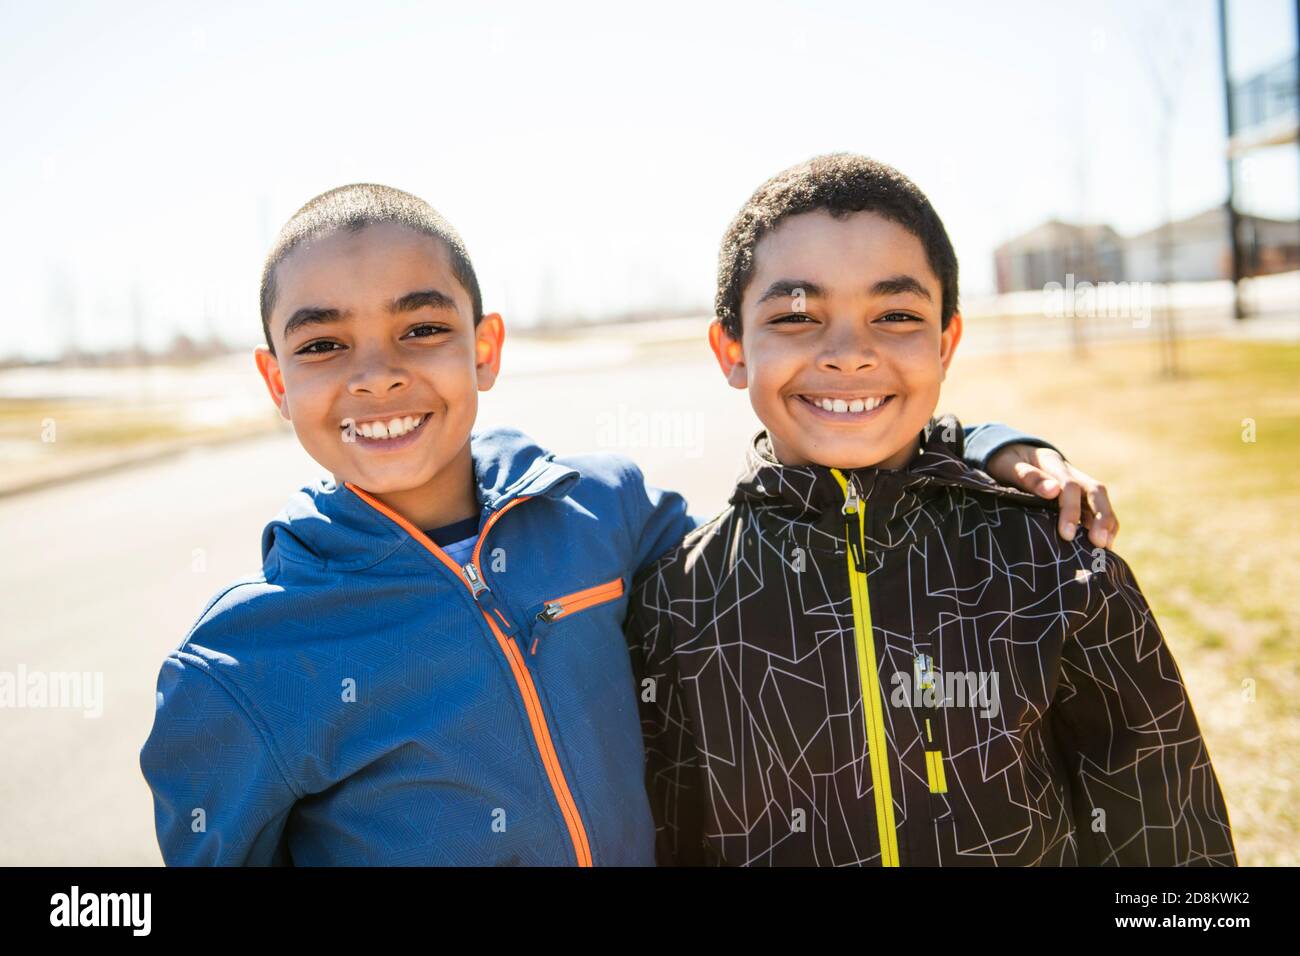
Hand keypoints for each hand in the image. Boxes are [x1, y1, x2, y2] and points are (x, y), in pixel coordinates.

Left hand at [985, 444, 1118, 548]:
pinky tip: (1103, 545)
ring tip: (1105, 548)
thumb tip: (1053, 490)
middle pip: (1096, 491)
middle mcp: (1071, 472)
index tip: (1067, 535)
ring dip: (1107, 523)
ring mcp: (1077, 483)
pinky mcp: (1078, 495)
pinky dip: (1105, 525)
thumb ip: (1027, 476)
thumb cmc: (1006, 463)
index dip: (1071, 510)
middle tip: (1098, 543)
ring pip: (1100, 501)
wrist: (1011, 453)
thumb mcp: (1008, 465)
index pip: (1069, 486)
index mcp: (1052, 463)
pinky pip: (1097, 509)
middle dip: (1101, 517)